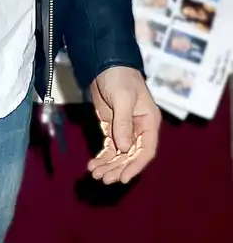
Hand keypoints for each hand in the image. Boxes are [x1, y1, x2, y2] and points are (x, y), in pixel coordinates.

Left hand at [88, 66, 159, 183]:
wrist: (104, 63)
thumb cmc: (119, 77)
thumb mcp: (123, 98)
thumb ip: (123, 122)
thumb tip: (124, 147)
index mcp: (149, 122)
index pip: (146, 151)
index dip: (135, 166)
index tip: (123, 178)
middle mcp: (139, 129)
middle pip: (130, 156)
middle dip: (118, 168)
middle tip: (103, 179)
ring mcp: (125, 129)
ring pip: (119, 154)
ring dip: (108, 165)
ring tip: (95, 175)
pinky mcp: (112, 127)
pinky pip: (109, 147)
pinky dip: (102, 157)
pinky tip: (93, 165)